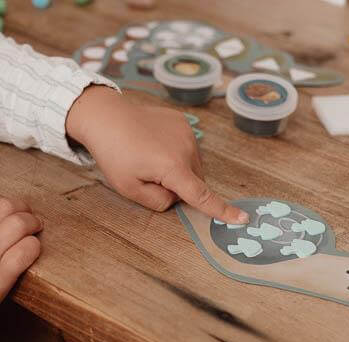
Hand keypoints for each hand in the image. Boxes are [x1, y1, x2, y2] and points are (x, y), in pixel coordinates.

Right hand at [0, 193, 41, 330]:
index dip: (1, 202)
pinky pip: (25, 251)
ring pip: (18, 224)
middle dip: (23, 209)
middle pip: (4, 206)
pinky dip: (33, 247)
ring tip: (36, 230)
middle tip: (29, 218)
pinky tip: (32, 250)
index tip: (8, 212)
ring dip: (33, 224)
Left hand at [66, 86, 248, 224]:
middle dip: (181, 187)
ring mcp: (186, 132)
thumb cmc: (113, 154)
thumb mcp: (129, 188)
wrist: (105, 116)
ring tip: (151, 158)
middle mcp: (186, 149)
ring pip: (193, 165)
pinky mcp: (182, 121)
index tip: (243, 218)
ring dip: (180, 169)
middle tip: (152, 178)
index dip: (222, 210)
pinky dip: (177, 153)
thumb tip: (177, 198)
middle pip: (195, 181)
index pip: (202, 196)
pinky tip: (155, 145)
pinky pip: (187, 147)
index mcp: (172, 168)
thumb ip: (158, 201)